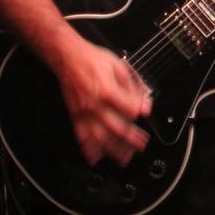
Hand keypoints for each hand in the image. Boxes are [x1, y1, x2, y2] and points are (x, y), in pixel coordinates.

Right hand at [55, 38, 151, 166]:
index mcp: (107, 90)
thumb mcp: (118, 66)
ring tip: (124, 158)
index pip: (129, 109)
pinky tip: (95, 158)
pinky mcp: (75, 114)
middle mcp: (95, 104)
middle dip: (132, 139)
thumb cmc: (92, 59)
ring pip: (100, 137)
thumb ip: (133, 85)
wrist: (68, 56)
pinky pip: (82, 136)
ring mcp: (84, 111)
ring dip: (114, 150)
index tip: (146, 113)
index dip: (140, 112)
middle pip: (117, 128)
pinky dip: (89, 149)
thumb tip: (145, 100)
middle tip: (141, 145)